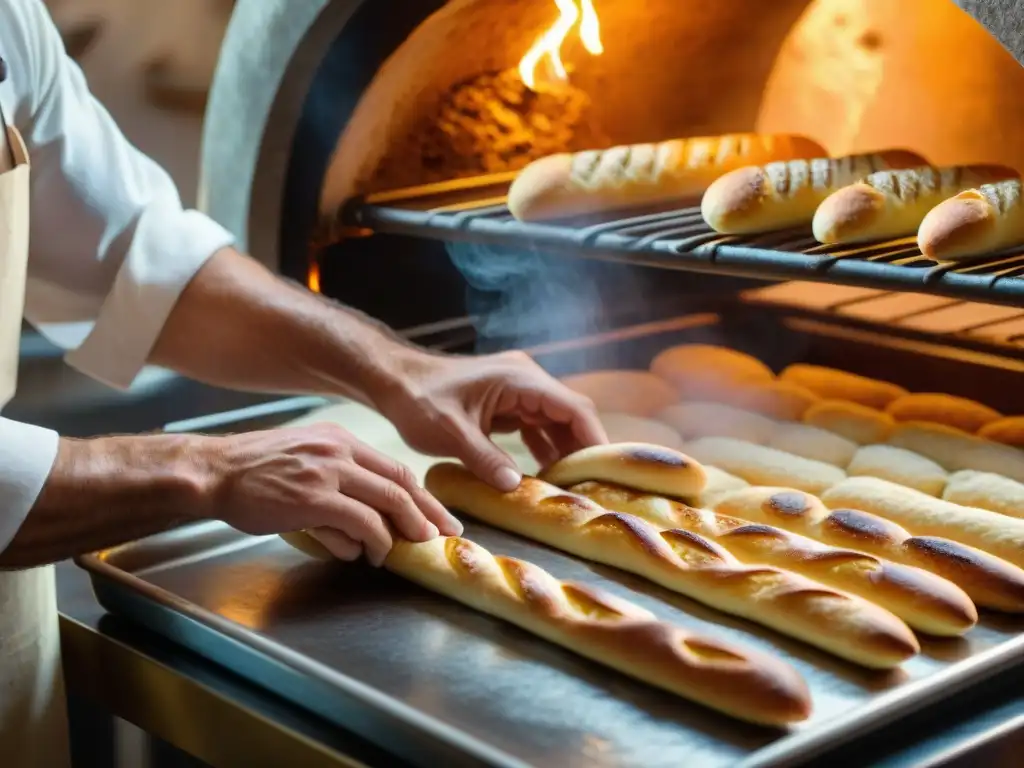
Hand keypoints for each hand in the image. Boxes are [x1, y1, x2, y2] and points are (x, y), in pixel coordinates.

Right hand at [199, 424, 461, 564]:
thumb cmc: (252, 473)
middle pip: (400, 482)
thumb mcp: (304, 463)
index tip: (437, 514)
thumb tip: (362, 531)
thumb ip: (338, 487)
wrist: (214, 472)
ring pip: (387, 501)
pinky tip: (369, 554)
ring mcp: (327, 472)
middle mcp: (338, 450)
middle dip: (427, 512)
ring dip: (402, 530)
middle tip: (444, 534)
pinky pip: (360, 522)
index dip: (421, 495)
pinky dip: (373, 540)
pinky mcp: (313, 497)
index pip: (394, 467)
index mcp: (339, 439)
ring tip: (407, 548)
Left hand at [376, 350, 607, 490]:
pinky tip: (545, 478)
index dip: (593, 440)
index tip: (603, 473)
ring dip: (564, 453)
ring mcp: (518, 391)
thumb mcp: (451, 433)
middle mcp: (527, 380)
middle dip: (582, 451)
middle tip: (590, 489)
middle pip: (571, 416)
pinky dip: (544, 450)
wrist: (394, 381)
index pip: (573, 409)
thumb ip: (485, 459)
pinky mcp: (508, 404)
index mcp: (520, 378)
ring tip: (571, 489)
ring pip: (556, 423)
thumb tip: (517, 487)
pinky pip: (537, 427)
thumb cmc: (419, 399)